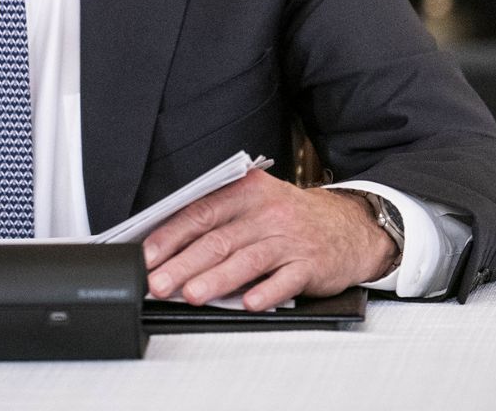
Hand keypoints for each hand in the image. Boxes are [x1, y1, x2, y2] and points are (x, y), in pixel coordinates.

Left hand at [141, 170, 394, 311]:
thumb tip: (168, 249)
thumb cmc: (290, 219)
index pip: (201, 213)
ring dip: (216, 279)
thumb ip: (218, 221)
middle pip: (219, 240)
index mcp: (247, 191)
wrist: (348, 227)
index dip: (171, 236)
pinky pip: (285, 280)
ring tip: (191, 295)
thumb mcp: (256, 205)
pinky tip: (249, 303)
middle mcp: (268, 212)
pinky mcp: (310, 264)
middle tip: (159, 283)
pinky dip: (266, 292)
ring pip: (246, 260)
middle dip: (183, 264)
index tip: (148, 256)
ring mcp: (290, 238)